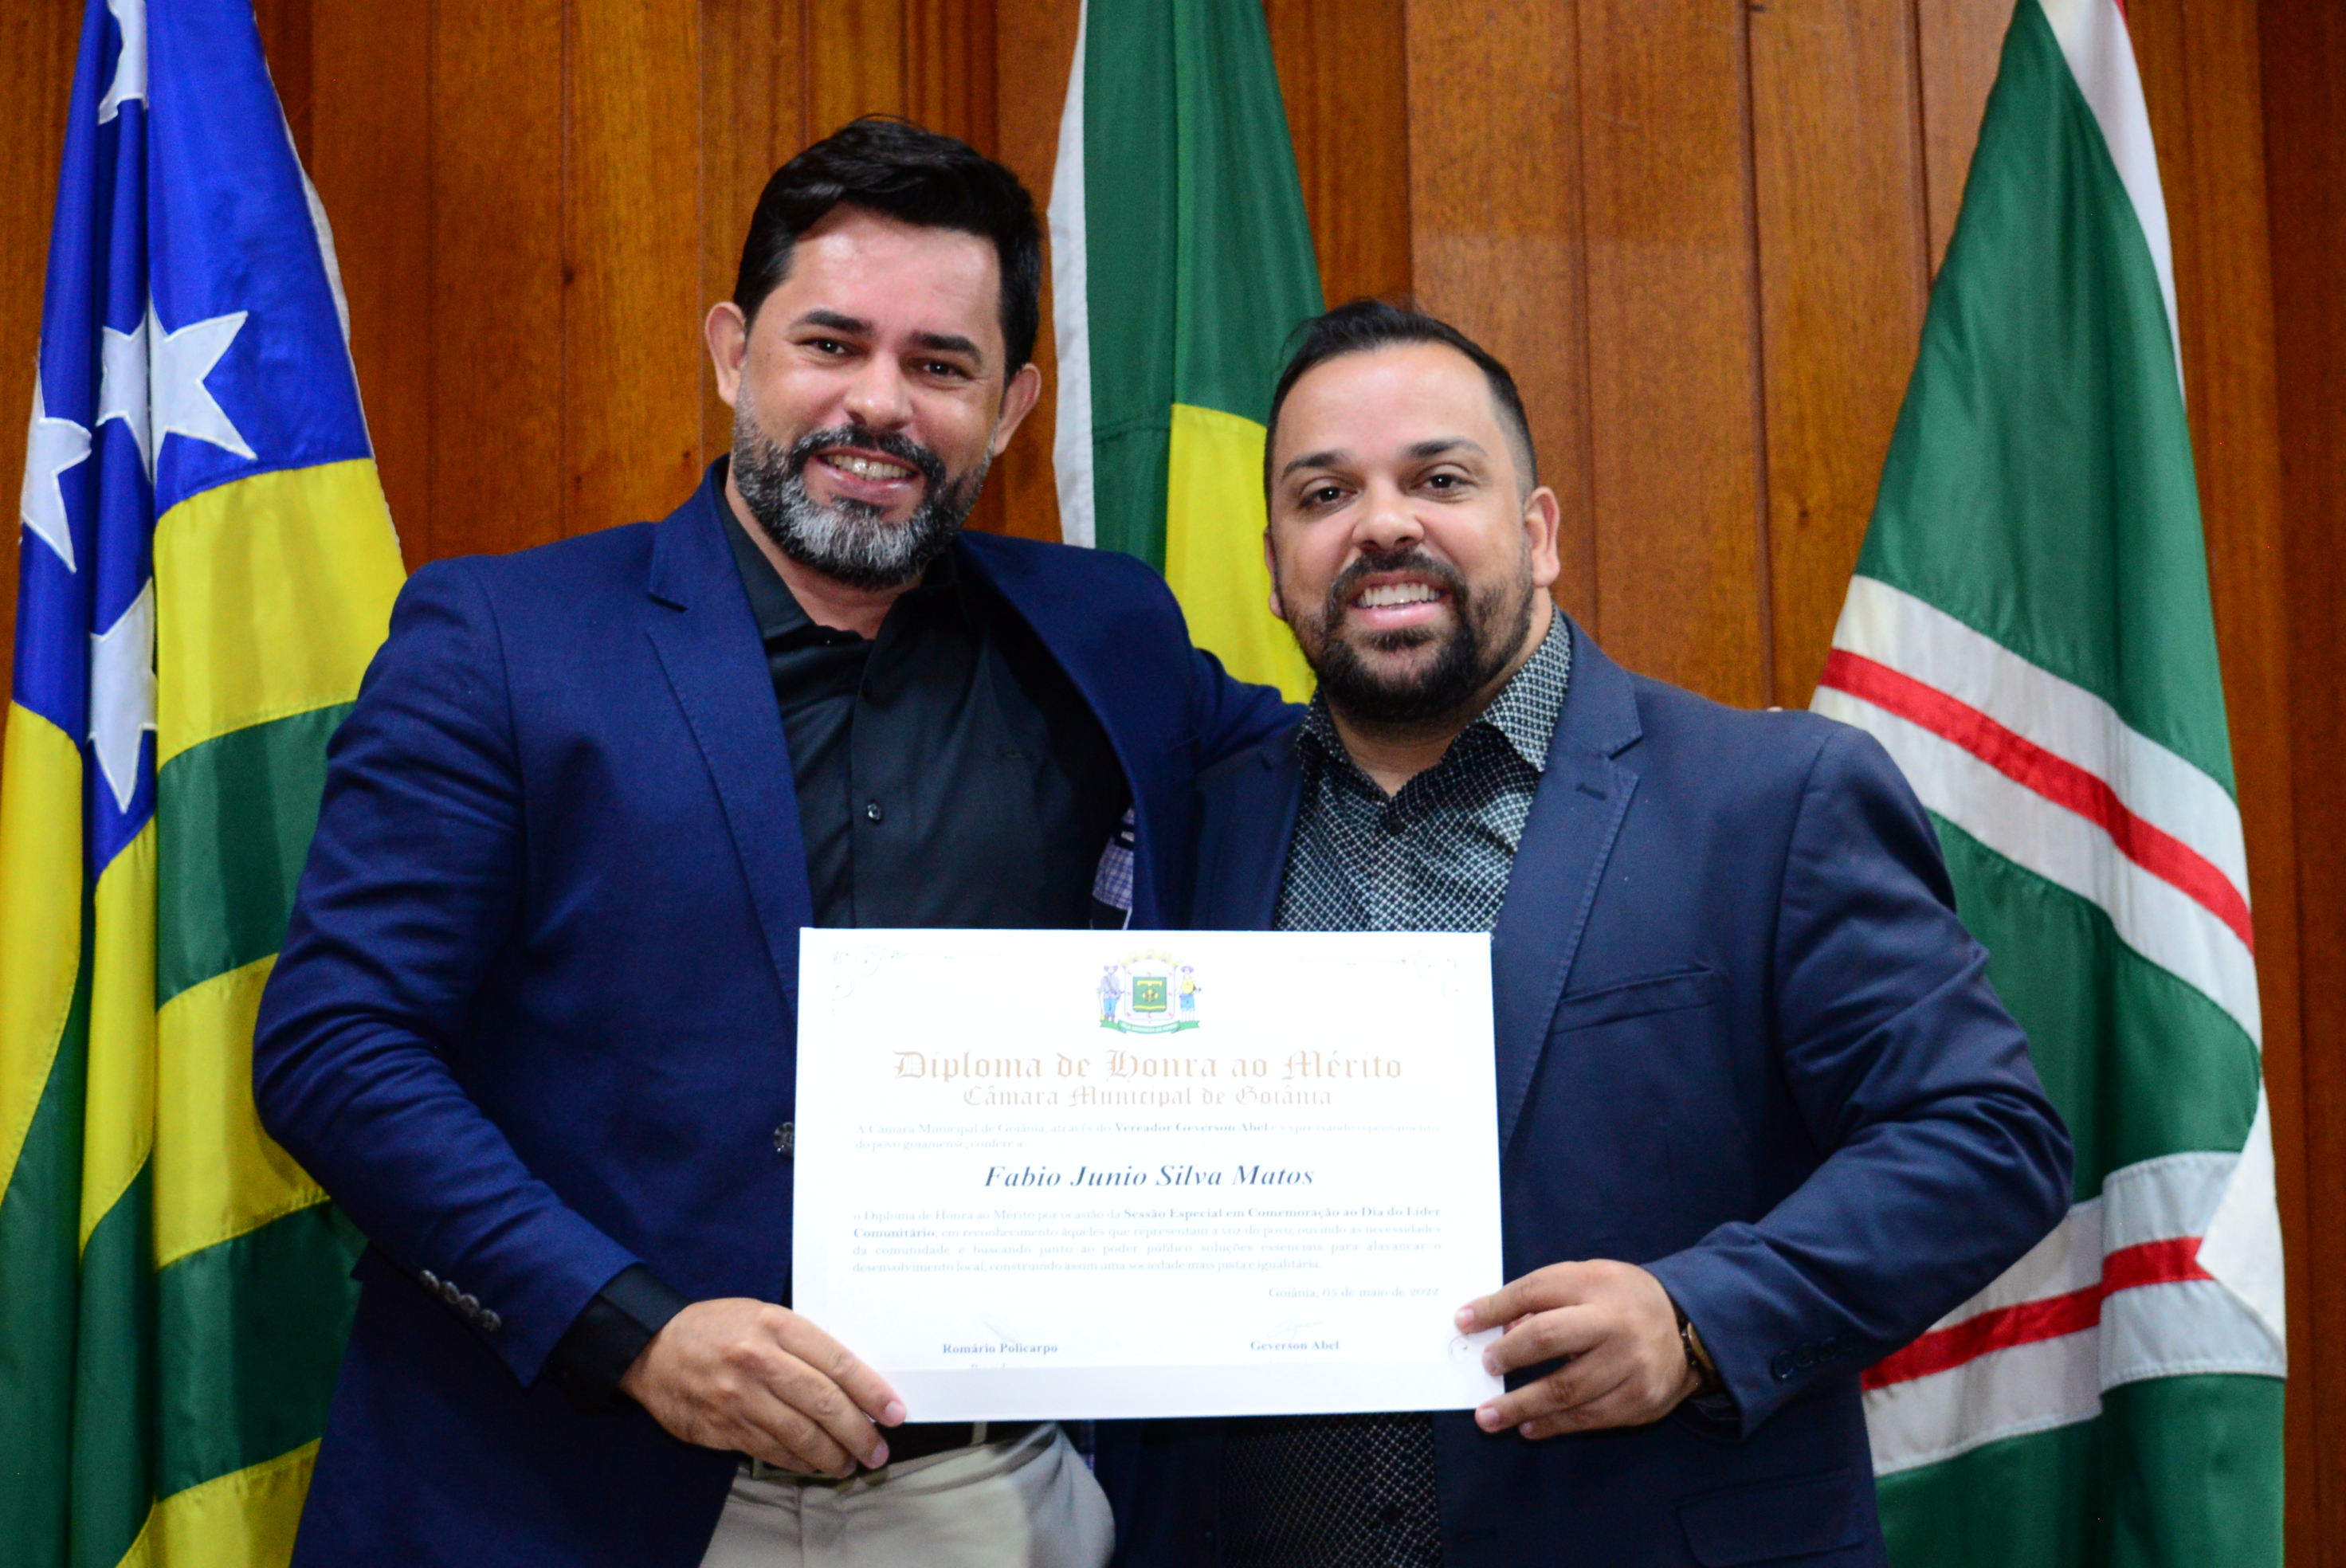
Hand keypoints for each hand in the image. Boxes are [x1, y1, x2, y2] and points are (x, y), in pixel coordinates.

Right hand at [618, 1298, 905, 1477]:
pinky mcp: (723, 1426)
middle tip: (878, 1450)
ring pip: (800, 1434)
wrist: (652, 1347)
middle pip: (824, 1403)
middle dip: (859, 1432)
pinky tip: (814, 1464)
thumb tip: (852, 1379)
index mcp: (775, 1325)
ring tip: (850, 1464)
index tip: (895, 1412)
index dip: (872, 1391)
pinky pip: (771, 1450)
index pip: (837, 1362)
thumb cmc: (717, 1328)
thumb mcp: (762, 1315)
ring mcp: (740, 1397)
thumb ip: (803, 1343)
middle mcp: (759, 1361)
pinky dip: (798, 1461)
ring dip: (832, 1455)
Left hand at [1456, 1260, 1699, 1438]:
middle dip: (1509, 1354)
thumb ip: (1543, 1296)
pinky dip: (1554, 1425)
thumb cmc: (1620, 1301)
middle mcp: (1615, 1322)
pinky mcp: (1640, 1400)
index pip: (1535, 1291)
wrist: (1687, 1327)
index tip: (1463, 1321)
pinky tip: (1529, 1426)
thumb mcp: (1586, 1280)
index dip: (1494, 1307)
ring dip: (1521, 1405)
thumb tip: (1500, 1326)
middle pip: (1549, 1338)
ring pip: (1566, 1388)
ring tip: (1489, 1417)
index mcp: (1596, 1283)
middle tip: (1485, 1367)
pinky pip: (1589, 1417)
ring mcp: (1630, 1364)